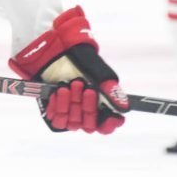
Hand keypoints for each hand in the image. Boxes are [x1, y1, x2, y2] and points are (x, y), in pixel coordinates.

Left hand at [9, 6, 128, 133]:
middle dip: (87, 106)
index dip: (110, 124)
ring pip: (73, 123)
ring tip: (68, 86)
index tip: (110, 116)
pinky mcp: (53, 110)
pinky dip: (58, 106)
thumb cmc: (78, 58)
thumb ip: (110, 88)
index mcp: (99, 104)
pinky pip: (56, 119)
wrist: (53, 50)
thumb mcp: (97, 70)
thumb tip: (123, 106)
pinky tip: (58, 91)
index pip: (107, 126)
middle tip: (82, 86)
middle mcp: (84, 111)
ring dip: (71, 105)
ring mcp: (68, 111)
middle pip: (90, 125)